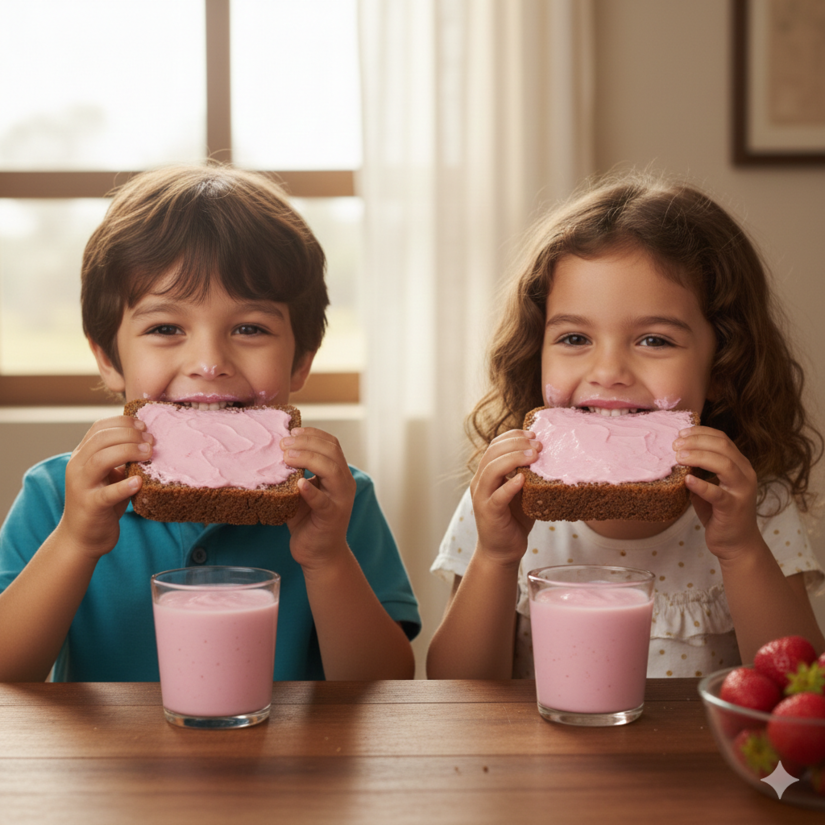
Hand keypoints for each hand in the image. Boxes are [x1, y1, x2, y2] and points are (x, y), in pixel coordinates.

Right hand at [60, 415, 151, 559]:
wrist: (81, 538)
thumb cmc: (102, 502)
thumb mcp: (110, 474)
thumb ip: (121, 457)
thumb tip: (149, 439)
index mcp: (82, 455)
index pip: (99, 428)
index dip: (123, 423)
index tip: (145, 426)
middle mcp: (78, 467)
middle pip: (101, 439)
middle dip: (129, 435)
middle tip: (151, 441)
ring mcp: (82, 487)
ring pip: (100, 460)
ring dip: (127, 452)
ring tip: (148, 453)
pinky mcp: (91, 506)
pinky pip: (106, 494)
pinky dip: (123, 486)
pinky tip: (139, 482)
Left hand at [282, 427, 356, 568]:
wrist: (319, 554)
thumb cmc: (308, 521)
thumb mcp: (301, 491)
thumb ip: (296, 473)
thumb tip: (275, 452)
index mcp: (338, 473)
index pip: (331, 444)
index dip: (312, 434)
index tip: (291, 431)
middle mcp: (344, 483)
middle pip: (332, 452)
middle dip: (307, 443)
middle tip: (283, 443)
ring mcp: (340, 500)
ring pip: (332, 470)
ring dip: (308, 459)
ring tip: (287, 457)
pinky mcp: (332, 517)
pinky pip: (323, 501)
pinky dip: (311, 491)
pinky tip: (298, 485)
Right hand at [469, 429, 538, 566]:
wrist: (502, 551)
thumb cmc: (513, 520)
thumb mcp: (522, 492)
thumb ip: (528, 475)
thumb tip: (549, 457)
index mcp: (487, 474)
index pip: (494, 445)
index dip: (512, 436)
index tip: (533, 433)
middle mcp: (480, 482)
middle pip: (492, 453)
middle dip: (516, 443)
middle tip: (539, 444)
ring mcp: (482, 497)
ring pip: (492, 469)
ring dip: (513, 459)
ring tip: (534, 456)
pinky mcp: (489, 512)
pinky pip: (498, 495)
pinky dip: (510, 485)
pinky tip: (523, 479)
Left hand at [673, 425, 761, 559]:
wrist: (736, 543)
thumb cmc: (719, 512)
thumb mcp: (709, 485)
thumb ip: (698, 470)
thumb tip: (675, 454)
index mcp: (739, 465)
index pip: (722, 439)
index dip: (701, 433)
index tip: (681, 433)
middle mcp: (745, 474)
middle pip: (723, 447)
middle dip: (696, 441)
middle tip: (674, 445)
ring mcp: (742, 490)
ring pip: (724, 464)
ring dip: (698, 456)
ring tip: (678, 457)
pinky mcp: (734, 508)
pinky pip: (717, 493)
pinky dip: (701, 484)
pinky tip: (686, 480)